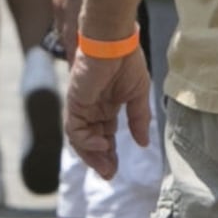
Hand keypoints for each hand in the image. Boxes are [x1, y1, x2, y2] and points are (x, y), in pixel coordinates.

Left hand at [65, 44, 150, 178]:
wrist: (114, 42)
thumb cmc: (127, 62)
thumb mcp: (138, 95)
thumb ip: (139, 119)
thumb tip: (143, 144)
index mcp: (106, 105)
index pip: (104, 135)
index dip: (109, 154)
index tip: (115, 170)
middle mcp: (91, 108)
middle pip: (91, 141)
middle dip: (99, 160)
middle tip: (109, 175)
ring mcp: (81, 105)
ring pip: (80, 139)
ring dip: (91, 156)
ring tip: (106, 168)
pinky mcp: (74, 101)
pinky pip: (75, 129)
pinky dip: (86, 141)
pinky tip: (103, 145)